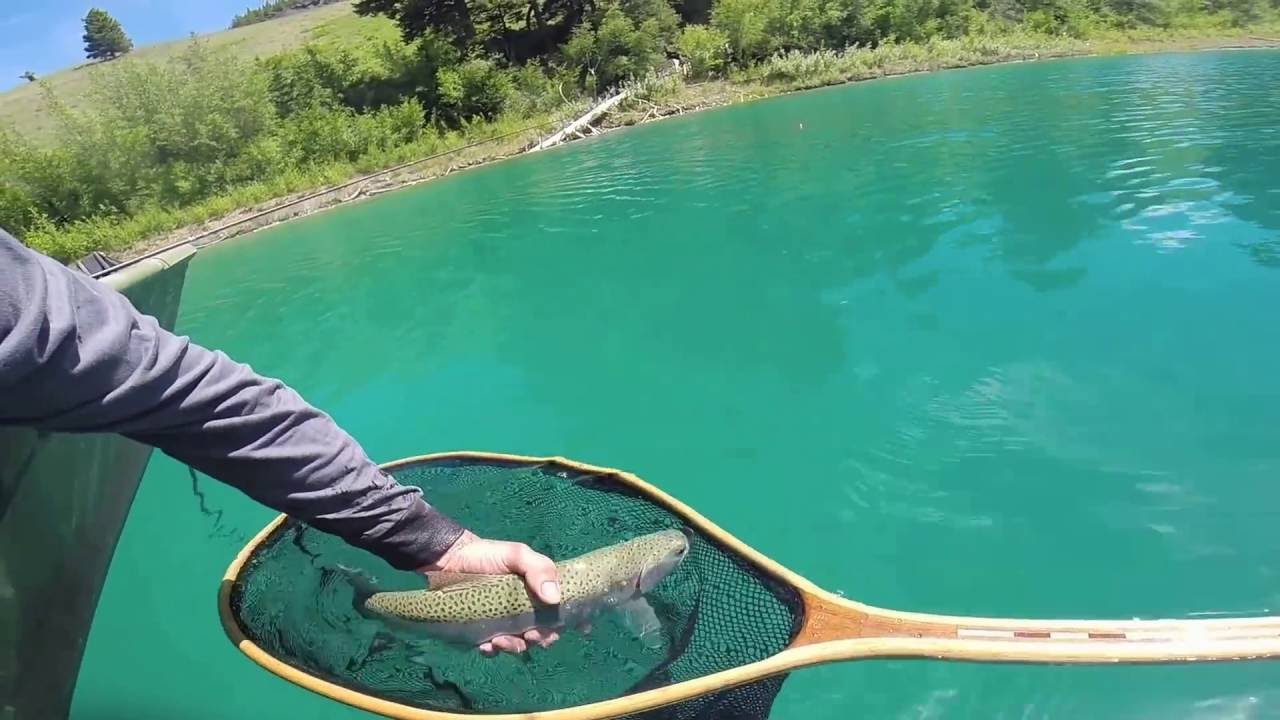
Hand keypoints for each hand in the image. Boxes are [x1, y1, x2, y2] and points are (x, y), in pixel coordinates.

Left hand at [418, 530, 561, 655]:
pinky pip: (491, 649)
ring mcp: (502, 624)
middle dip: (535, 641)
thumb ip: (540, 569)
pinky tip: (485, 646)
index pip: (554, 617)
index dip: (554, 628)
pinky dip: (491, 651)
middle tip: (527, 636)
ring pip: (516, 644)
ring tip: (500, 642)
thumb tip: (554, 599)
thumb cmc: (489, 555)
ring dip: (512, 647)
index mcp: (536, 595)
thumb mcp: (517, 555)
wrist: (451, 558)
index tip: (546, 630)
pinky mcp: (482, 632)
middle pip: (538, 635)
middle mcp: (523, 612)